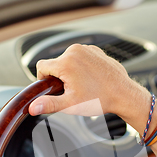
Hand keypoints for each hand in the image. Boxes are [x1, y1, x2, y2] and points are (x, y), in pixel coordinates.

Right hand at [28, 44, 148, 117]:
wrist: (124, 94)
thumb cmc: (100, 99)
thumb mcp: (71, 104)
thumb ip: (49, 104)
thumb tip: (32, 107)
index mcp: (66, 63)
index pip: (41, 67)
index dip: (43, 79)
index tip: (53, 89)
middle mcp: (75, 51)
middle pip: (56, 63)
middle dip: (60, 77)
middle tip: (73, 91)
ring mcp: (87, 49)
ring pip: (68, 60)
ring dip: (71, 71)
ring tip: (84, 85)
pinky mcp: (96, 50)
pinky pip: (81, 57)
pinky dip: (82, 67)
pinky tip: (91, 79)